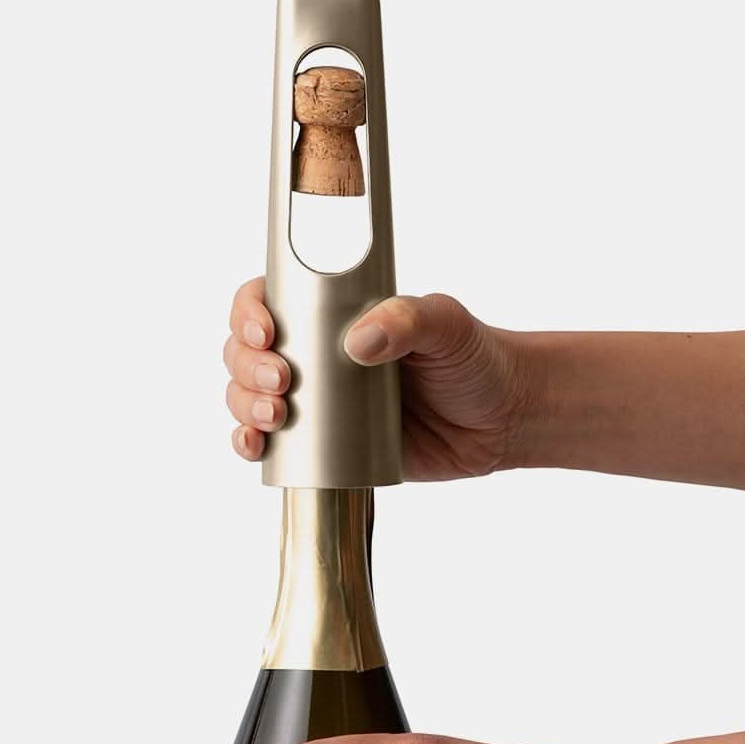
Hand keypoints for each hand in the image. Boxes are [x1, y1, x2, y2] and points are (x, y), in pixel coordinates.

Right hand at [224, 278, 532, 479]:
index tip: (265, 331)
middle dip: (247, 366)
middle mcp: (314, 352)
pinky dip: (249, 442)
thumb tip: (357, 341)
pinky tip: (255, 445)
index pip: (270, 299)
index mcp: (333, 312)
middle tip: (282, 381)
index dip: (249, 311)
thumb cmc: (474, 359)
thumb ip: (409, 319)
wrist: (500, 422)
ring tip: (275, 416)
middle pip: (246, 350)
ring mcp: (315, 400)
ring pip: (247, 395)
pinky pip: (270, 442)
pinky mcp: (322, 445)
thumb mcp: (447, 325)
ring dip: (244, 404)